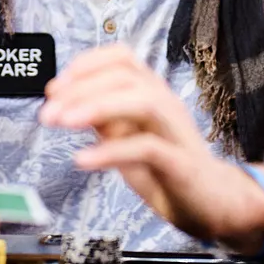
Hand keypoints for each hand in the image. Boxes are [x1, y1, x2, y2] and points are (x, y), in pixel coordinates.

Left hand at [40, 45, 263, 244]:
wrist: (215, 204)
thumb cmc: (166, 169)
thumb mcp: (126, 138)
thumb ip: (102, 119)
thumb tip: (64, 103)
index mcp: (152, 93)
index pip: (122, 58)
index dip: (85, 64)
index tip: (54, 87)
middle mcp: (166, 104)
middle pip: (126, 76)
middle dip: (80, 88)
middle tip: (47, 113)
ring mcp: (176, 132)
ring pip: (142, 100)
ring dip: (96, 106)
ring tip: (62, 122)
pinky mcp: (182, 164)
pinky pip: (147, 148)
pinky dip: (110, 151)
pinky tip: (82, 159)